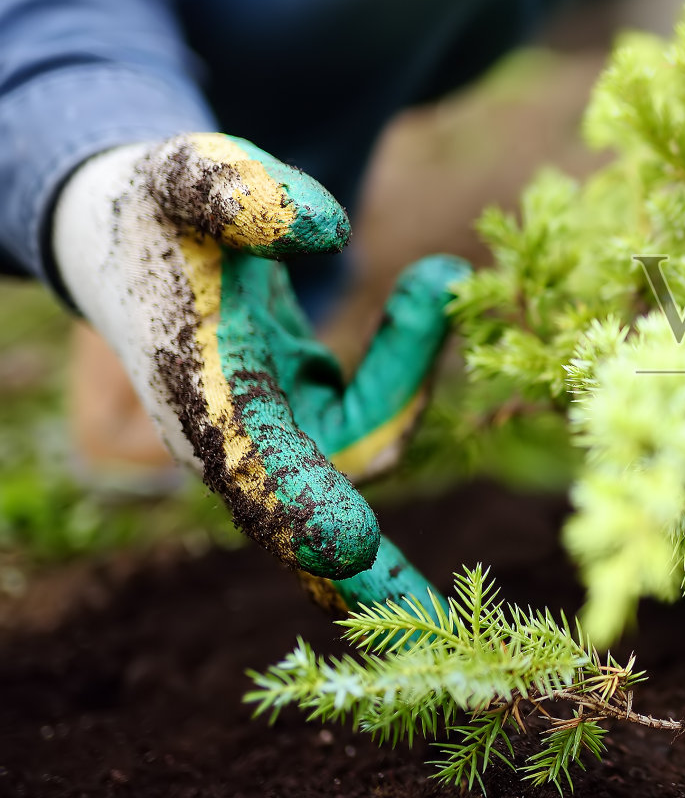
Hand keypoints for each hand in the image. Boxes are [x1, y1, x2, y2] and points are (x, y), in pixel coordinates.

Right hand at [52, 133, 466, 607]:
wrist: (133, 231)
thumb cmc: (158, 208)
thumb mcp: (184, 175)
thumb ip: (237, 191)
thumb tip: (328, 228)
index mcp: (195, 396)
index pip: (248, 466)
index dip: (299, 505)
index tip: (349, 546)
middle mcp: (235, 435)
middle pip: (314, 510)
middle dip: (370, 571)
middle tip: (434, 622)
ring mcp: (274, 433)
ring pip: (362, 445)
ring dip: (410, 382)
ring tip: (438, 277)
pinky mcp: (308, 414)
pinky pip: (375, 411)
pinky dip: (410, 361)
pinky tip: (433, 279)